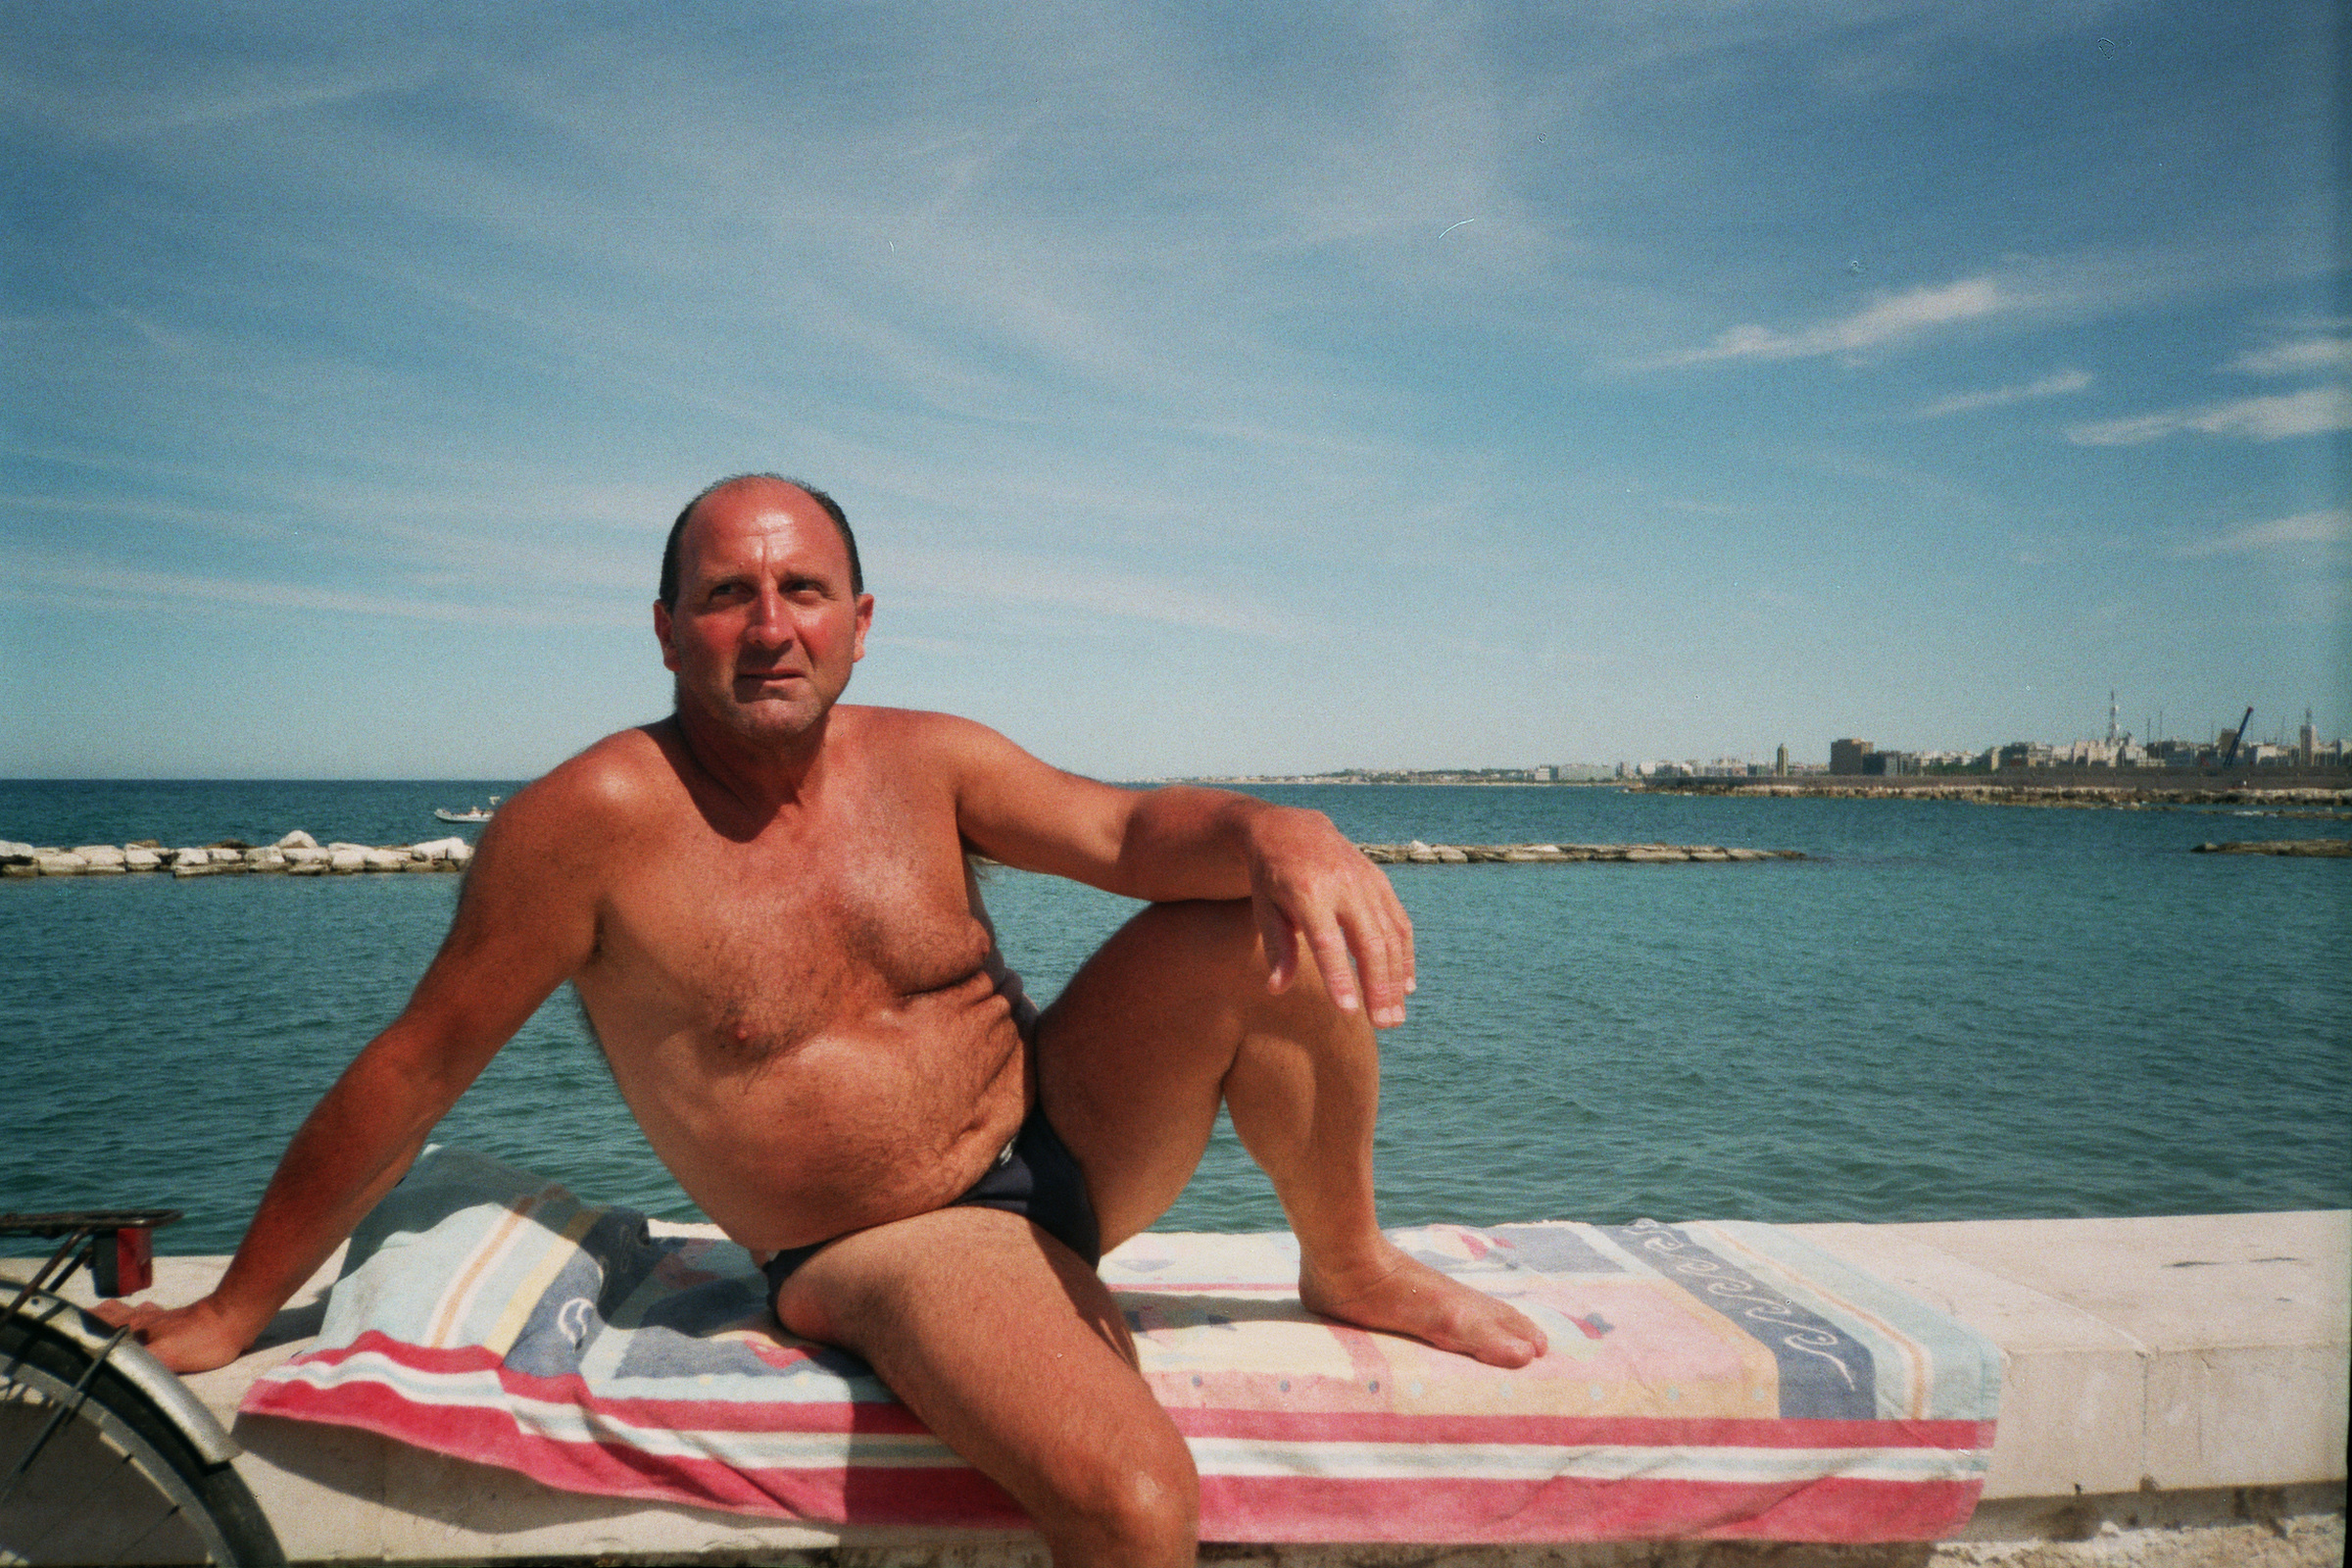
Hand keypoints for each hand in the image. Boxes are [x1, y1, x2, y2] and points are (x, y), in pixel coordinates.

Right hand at [88, 1293, 256, 1374]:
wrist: (234, 1318)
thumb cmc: (200, 1339)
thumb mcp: (164, 1358)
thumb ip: (136, 1366)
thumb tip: (109, 1374)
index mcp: (134, 1327)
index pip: (98, 1323)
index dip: (79, 1327)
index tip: (63, 1334)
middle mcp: (142, 1319)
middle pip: (108, 1313)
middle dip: (91, 1320)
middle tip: (79, 1328)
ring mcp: (160, 1317)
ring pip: (128, 1311)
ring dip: (113, 1315)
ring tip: (102, 1322)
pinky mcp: (176, 1319)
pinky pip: (150, 1314)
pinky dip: (139, 1316)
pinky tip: (144, 1320)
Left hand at [1245, 806, 1416, 1025]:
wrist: (1292, 828)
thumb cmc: (1271, 878)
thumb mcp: (1263, 908)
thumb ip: (1277, 948)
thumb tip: (1277, 989)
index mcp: (1307, 890)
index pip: (1327, 941)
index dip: (1338, 976)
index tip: (1348, 1011)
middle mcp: (1342, 884)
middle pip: (1368, 942)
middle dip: (1378, 986)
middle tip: (1383, 1025)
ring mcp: (1366, 881)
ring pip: (1390, 936)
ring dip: (1395, 980)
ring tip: (1394, 1017)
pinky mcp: (1380, 882)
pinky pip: (1400, 923)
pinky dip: (1405, 956)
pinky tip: (1405, 988)